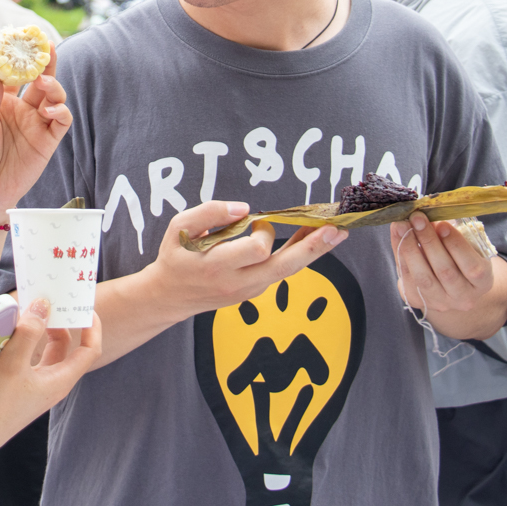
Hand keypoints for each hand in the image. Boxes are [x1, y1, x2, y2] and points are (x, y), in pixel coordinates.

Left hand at [0, 52, 70, 223]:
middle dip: (45, 64)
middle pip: (40, 81)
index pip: (15, 75)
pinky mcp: (49, 141)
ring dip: (53, 86)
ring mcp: (38, 125)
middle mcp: (23, 110)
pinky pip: (62, 121)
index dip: (19, 59)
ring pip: (54, 97)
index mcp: (4, 103)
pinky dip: (61, 111)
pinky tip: (50, 109)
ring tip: (45, 83)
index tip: (21, 41)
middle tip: (48, 47)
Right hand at [0, 299, 100, 444]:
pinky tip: (5, 338)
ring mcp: (34, 388)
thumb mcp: (12, 363)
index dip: (92, 327)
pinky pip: (26, 360)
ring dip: (37, 333)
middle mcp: (51, 385)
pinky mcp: (17, 390)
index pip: (89, 350)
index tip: (83, 307)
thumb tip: (43, 306)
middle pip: (65, 347)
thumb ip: (29, 332)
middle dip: (59, 324)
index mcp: (60, 380)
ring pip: (43, 353)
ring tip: (23, 316)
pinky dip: (21, 345)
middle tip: (46, 304)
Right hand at [145, 202, 346, 318]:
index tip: (257, 219)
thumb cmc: (175, 256)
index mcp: (218, 267)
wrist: (170, 296)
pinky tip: (312, 236)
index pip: (255, 250)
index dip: (262, 231)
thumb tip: (244, 209)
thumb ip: (208, 213)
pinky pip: (281, 270)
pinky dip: (298, 253)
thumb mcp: (179, 228)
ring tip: (336, 230)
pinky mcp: (255, 290)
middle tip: (336, 230)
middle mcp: (238, 283)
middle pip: (284, 267)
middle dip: (311, 248)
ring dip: (311, 249)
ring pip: (288, 270)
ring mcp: (250, 291)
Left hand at [390, 214, 494, 310]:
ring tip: (402, 225)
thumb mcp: (467, 245)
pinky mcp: (418, 301)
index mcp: (483, 282)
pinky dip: (400, 255)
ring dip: (410, 248)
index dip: (456, 245)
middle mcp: (463, 297)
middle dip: (429, 241)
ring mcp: (440, 302)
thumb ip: (452, 233)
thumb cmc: (461, 257)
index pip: (471, 266)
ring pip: (423, 278)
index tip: (441, 223)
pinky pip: (407, 279)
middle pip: (445, 271)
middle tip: (417, 218)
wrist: (451, 285)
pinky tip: (398, 235)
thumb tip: (431, 215)